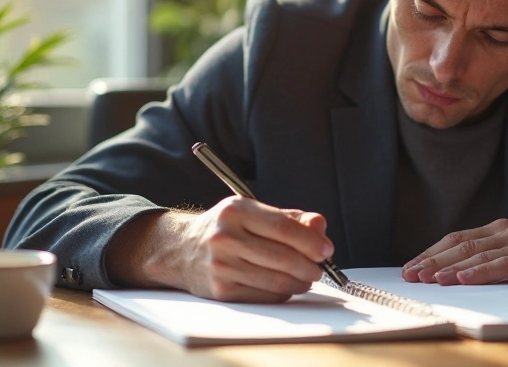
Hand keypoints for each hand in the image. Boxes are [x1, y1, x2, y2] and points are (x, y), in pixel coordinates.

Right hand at [108, 196, 333, 302]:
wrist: (181, 249)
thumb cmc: (226, 228)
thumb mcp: (253, 212)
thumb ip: (290, 218)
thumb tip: (320, 227)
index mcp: (236, 211)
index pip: (282, 228)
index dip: (310, 241)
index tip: (326, 250)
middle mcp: (225, 237)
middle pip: (282, 257)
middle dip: (310, 266)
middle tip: (320, 268)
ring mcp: (221, 266)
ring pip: (276, 281)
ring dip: (300, 282)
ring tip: (306, 277)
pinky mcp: (221, 290)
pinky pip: (264, 296)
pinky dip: (283, 293)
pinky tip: (286, 285)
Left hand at [400, 218, 507, 285]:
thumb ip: (498, 256)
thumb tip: (463, 273)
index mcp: (502, 229)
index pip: (458, 239)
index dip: (432, 252)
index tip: (411, 266)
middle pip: (461, 245)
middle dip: (431, 261)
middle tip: (409, 275)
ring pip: (477, 254)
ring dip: (449, 268)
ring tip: (427, 278)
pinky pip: (503, 265)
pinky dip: (480, 272)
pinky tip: (463, 279)